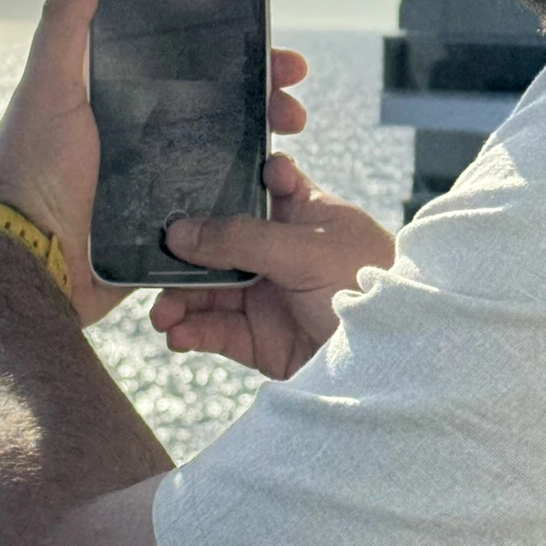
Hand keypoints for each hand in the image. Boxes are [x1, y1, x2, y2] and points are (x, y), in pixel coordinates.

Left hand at [0, 0, 312, 327]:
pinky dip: (245, 187)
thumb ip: (66, 22)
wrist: (29, 262)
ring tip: (289, 127)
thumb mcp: (49, 87)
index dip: (223, 41)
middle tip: (290, 82)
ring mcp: (151, 178)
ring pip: (222, 146)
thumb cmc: (28, 169)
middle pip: (213, 100)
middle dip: (258, 85)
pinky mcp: (164, 223)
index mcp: (110, 96)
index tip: (262, 29)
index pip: (180, 58)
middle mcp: (134, 133)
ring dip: (262, 133)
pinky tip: (271, 176)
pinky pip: (215, 200)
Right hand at [151, 156, 395, 377]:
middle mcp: (280, 250)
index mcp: (302, 211)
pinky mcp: (260, 340)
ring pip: (207, 289)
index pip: (256, 182)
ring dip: (178, 298)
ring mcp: (268, 295)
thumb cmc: (370, 287)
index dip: (220, 179)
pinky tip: (178, 335)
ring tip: (162, 315)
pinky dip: (191, 331)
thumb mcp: (307, 249)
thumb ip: (242, 237)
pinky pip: (213, 330)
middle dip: (181, 254)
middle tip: (149, 265)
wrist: (396, 365)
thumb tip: (178, 232)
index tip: (179, 184)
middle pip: (216, 241)